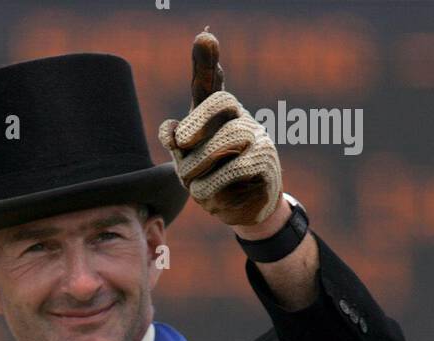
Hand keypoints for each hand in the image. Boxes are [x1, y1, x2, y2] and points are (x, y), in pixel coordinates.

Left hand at [158, 29, 282, 226]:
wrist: (239, 210)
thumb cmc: (210, 178)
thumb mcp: (185, 162)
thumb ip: (176, 145)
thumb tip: (168, 130)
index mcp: (217, 114)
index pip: (212, 83)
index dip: (207, 63)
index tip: (204, 39)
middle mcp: (239, 118)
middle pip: (221, 101)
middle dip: (197, 120)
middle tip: (179, 142)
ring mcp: (256, 137)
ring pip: (227, 137)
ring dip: (199, 163)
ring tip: (189, 183)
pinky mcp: (265, 163)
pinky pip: (237, 167)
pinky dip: (213, 184)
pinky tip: (205, 196)